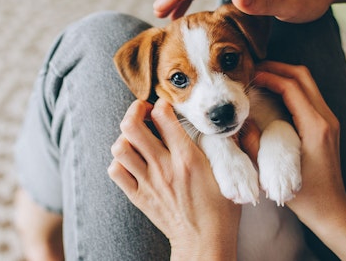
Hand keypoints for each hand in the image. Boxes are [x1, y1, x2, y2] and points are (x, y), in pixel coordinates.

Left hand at [108, 99, 239, 260]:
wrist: (204, 242)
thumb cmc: (220, 209)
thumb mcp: (229, 174)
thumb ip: (226, 147)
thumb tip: (226, 127)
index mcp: (188, 157)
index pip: (164, 116)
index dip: (162, 103)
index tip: (165, 106)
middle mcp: (164, 166)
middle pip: (132, 126)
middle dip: (135, 110)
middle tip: (143, 111)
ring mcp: (148, 182)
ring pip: (120, 147)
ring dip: (126, 137)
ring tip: (137, 137)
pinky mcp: (139, 196)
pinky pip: (116, 171)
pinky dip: (120, 161)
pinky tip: (133, 160)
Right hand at [251, 61, 345, 259]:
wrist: (332, 209)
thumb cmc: (306, 196)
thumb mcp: (274, 173)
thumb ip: (255, 146)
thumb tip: (240, 122)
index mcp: (316, 127)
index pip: (292, 87)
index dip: (269, 76)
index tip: (249, 75)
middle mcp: (326, 118)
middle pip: (302, 76)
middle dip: (277, 68)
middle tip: (253, 69)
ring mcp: (329, 120)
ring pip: (307, 82)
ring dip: (283, 75)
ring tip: (260, 77)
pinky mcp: (326, 124)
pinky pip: (308, 94)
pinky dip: (290, 87)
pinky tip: (272, 93)